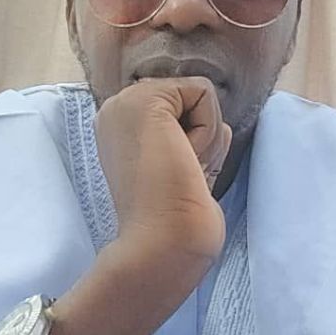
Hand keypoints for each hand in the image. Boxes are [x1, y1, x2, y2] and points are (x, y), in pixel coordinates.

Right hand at [94, 77, 231, 270]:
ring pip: (199, 95)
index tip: (175, 176)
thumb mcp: (183, 168)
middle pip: (191, 100)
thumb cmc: (175, 219)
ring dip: (205, 136)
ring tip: (180, 168)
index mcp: (120, 129)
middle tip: (180, 173)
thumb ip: (192, 140)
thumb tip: (218, 126)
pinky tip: (185, 157)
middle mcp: (116, 110)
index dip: (194, 142)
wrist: (162, 242)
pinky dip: (207, 128)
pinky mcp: (145, 100)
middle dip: (202, 136)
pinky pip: (203, 92)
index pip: (180, 110)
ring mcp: (125, 102)